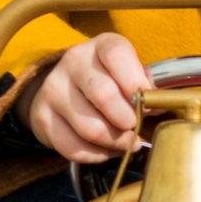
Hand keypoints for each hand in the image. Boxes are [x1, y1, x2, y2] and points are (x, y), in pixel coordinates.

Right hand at [22, 35, 152, 162]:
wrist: (65, 90)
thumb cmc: (109, 82)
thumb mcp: (128, 72)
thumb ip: (146, 85)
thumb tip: (159, 104)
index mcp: (100, 46)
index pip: (116, 55)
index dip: (135, 82)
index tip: (147, 103)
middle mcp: (73, 62)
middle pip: (104, 95)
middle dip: (127, 120)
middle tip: (135, 128)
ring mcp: (53, 89)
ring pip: (90, 128)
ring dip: (115, 143)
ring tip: (125, 142)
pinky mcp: (42, 117)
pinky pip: (73, 148)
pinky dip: (96, 155)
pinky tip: (106, 150)